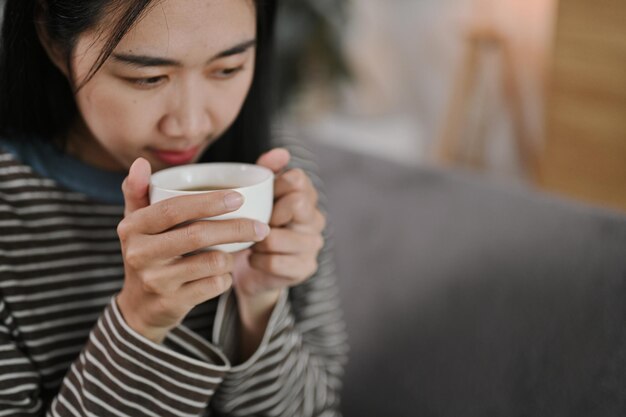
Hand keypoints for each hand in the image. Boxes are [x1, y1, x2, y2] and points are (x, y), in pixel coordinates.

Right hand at [115, 158, 269, 343]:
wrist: (140, 307)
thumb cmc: (147, 253)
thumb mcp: (137, 224)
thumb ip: (138, 191)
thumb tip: (141, 162)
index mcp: (133, 227)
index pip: (174, 209)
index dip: (209, 202)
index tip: (240, 197)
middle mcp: (140, 253)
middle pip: (197, 235)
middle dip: (236, 228)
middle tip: (261, 226)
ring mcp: (156, 280)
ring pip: (211, 262)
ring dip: (231, 256)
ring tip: (232, 252)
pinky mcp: (172, 302)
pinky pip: (214, 285)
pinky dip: (225, 277)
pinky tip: (222, 273)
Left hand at [232, 149, 325, 298]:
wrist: (251, 269)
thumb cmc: (255, 226)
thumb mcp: (257, 195)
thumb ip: (267, 171)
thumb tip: (282, 153)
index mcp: (306, 196)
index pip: (297, 179)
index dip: (276, 188)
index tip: (263, 200)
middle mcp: (316, 219)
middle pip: (296, 203)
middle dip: (268, 215)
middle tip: (256, 224)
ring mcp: (313, 245)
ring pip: (278, 237)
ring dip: (257, 241)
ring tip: (251, 243)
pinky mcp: (305, 268)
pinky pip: (274, 261)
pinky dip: (257, 260)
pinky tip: (254, 259)